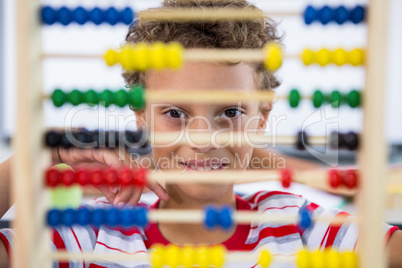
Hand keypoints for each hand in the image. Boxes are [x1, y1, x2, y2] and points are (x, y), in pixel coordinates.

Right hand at [52, 147, 167, 205]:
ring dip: (126, 193)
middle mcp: (124, 160)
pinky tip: (114, 190)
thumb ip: (110, 191)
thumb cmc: (84, 167)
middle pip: (140, 178)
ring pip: (130, 176)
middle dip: (137, 196)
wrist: (66, 154)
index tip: (165, 197)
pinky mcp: (106, 152)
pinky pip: (118, 166)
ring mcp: (116, 156)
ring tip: (117, 203)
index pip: (144, 176)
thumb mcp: (100, 183)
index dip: (156, 186)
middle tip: (127, 207)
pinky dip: (118, 179)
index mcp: (124, 167)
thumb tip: (118, 203)